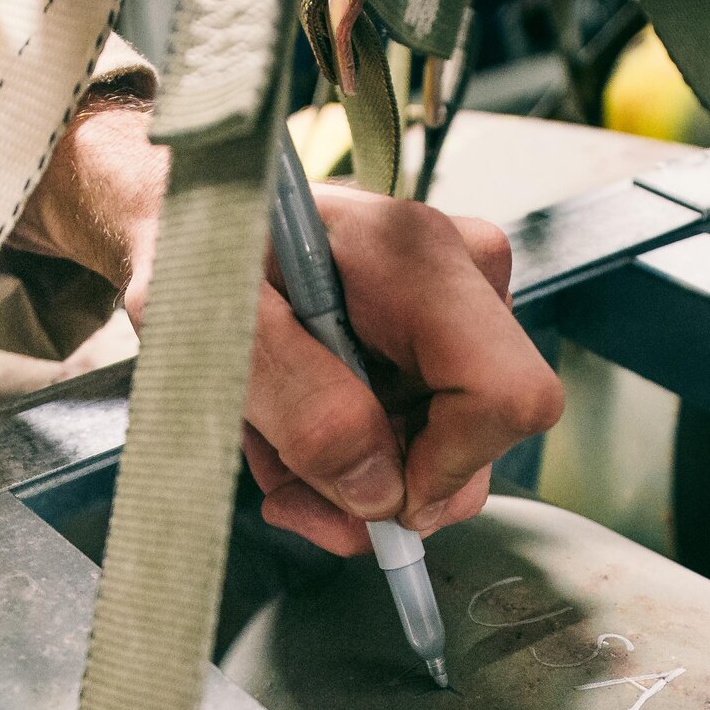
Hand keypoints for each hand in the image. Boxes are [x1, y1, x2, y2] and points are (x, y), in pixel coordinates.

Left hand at [14, 107, 562, 555]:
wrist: (201, 217)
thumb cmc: (201, 252)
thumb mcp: (219, 330)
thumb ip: (299, 405)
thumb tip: (380, 492)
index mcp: (417, 258)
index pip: (508, 396)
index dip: (443, 472)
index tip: (360, 491)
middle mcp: (463, 277)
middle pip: (482, 443)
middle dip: (379, 491)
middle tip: (286, 485)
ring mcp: (463, 310)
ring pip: (448, 458)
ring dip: (351, 479)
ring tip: (276, 439)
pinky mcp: (446, 340)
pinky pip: (424, 443)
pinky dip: (351, 459)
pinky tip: (297, 425)